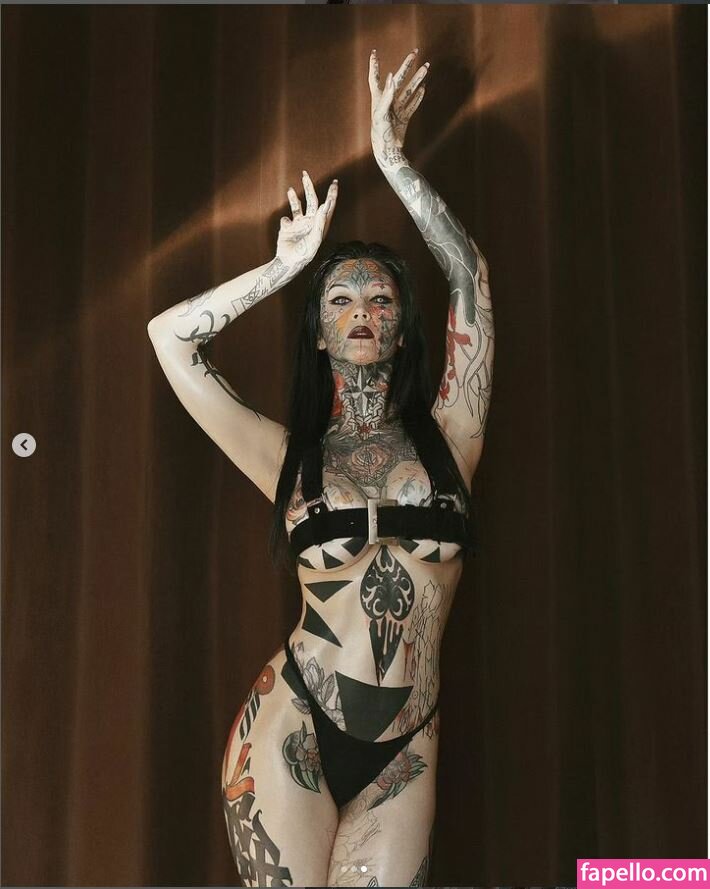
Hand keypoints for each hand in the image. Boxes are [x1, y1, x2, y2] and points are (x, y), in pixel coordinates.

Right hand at [276, 172, 337, 270]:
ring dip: (294, 197)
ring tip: (290, 189)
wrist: (289, 262)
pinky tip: (286, 223)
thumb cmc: (305, 254)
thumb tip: (325, 205)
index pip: (328, 206)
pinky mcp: (288, 227)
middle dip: (309, 187)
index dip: (331, 194)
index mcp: (320, 224)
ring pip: (297, 206)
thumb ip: (320, 222)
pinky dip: (285, 218)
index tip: (334, 182)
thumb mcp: (315, 239)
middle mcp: (310, 222)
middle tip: (305, 174)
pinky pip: (287, 218)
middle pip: (311, 201)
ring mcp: (299, 224)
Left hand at [368, 48, 428, 166]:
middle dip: (407, 66)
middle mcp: (388, 101)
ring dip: (417, 79)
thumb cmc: (380, 131)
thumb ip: (387, 95)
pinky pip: (413, 104)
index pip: (375, 78)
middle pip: (398, 78)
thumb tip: (392, 76)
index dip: (374, 66)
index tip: (374, 53)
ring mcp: (397, 109)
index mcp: (379, 98)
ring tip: (426, 68)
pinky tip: (423, 89)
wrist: (387, 149)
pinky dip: (418, 97)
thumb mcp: (381, 112)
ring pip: (409, 90)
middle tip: (415, 53)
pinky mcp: (404, 117)